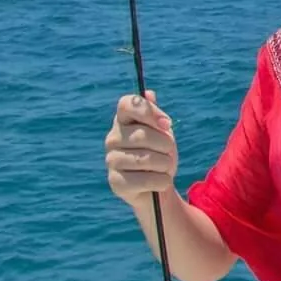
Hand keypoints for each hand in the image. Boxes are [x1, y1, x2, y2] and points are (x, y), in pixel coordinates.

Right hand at [105, 89, 177, 207]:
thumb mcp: (162, 131)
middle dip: (166, 145)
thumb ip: (155, 113)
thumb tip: (149, 94)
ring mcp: (111, 160)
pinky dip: (161, 181)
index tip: (167, 124)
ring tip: (165, 167)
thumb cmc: (159, 153)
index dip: (149, 112)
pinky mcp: (115, 182)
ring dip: (165, 164)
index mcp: (122, 120)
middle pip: (143, 134)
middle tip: (169, 152)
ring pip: (146, 158)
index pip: (127, 104)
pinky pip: (145, 179)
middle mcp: (112, 138)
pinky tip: (161, 182)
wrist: (157, 186)